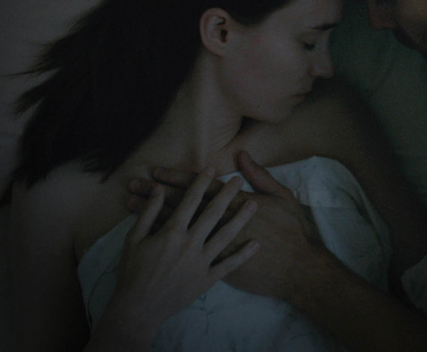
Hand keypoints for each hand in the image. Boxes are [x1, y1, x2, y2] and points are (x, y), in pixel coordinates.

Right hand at [104, 169, 258, 338]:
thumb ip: (148, 213)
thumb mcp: (133, 239)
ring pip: (225, 236)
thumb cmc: (132, 272)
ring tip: (254, 205)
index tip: (211, 168)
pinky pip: (228, 266)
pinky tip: (256, 244)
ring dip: (241, 218)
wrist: (137, 309)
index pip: (190, 200)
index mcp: (171, 232)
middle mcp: (189, 244)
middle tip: (238, 180)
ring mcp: (200, 262)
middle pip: (213, 213)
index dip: (201, 182)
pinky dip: (243, 255)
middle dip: (227, 194)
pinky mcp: (206, 280)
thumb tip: (159, 190)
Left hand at [126, 152, 325, 300]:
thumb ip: (260, 176)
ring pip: (176, 229)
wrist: (297, 270)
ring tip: (130, 207)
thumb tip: (243, 156)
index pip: (198, 188)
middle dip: (154, 195)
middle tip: (133, 185)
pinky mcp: (214, 268)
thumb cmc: (293, 232)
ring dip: (151, 217)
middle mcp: (219, 225)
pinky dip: (164, 244)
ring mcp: (214, 248)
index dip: (176, 180)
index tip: (156, 172)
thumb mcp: (282, 196)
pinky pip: (181, 253)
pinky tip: (149, 238)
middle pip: (180, 206)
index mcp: (234, 204)